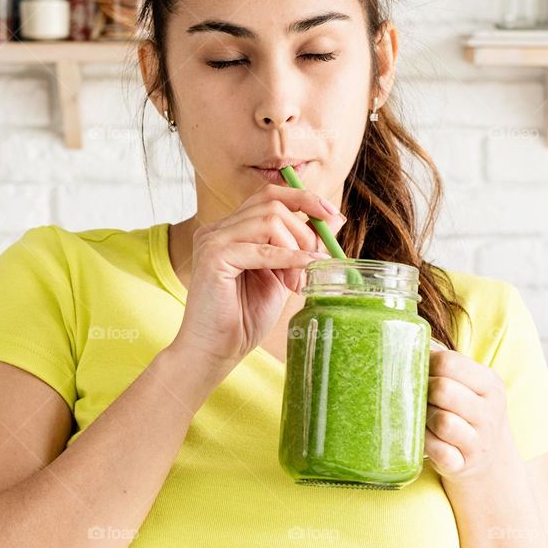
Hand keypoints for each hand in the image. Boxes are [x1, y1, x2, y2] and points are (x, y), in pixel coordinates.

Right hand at [173, 184, 346, 373]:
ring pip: (269, 221)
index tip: (331, 214)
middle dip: (304, 231)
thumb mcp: (282, 275)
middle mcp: (218, 229)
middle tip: (315, 264)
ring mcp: (212, 241)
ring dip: (294, 250)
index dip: (303, 198)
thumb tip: (334, 217)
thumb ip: (301, 246)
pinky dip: (287, 259)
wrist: (215, 352)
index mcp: (231, 230)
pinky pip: (260, 249)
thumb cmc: (244, 319)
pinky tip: (298, 275)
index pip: (269, 195)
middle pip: (272, 204)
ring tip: (296, 283)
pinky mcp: (213, 258)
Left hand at [425, 342, 519, 484]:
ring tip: (424, 420)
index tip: (420, 373)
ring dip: (424, 420)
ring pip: (441, 421)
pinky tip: (426, 441)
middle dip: (423, 393)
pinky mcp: (465, 465)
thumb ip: (446, 361)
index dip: (426, 365)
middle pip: (442, 389)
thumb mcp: (470, 385)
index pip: (450, 362)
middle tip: (419, 398)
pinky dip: (426, 445)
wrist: (492, 462)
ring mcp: (480, 441)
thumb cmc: (469, 414)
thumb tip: (410, 334)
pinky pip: (438, 451)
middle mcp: (489, 411)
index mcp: (490, 383)